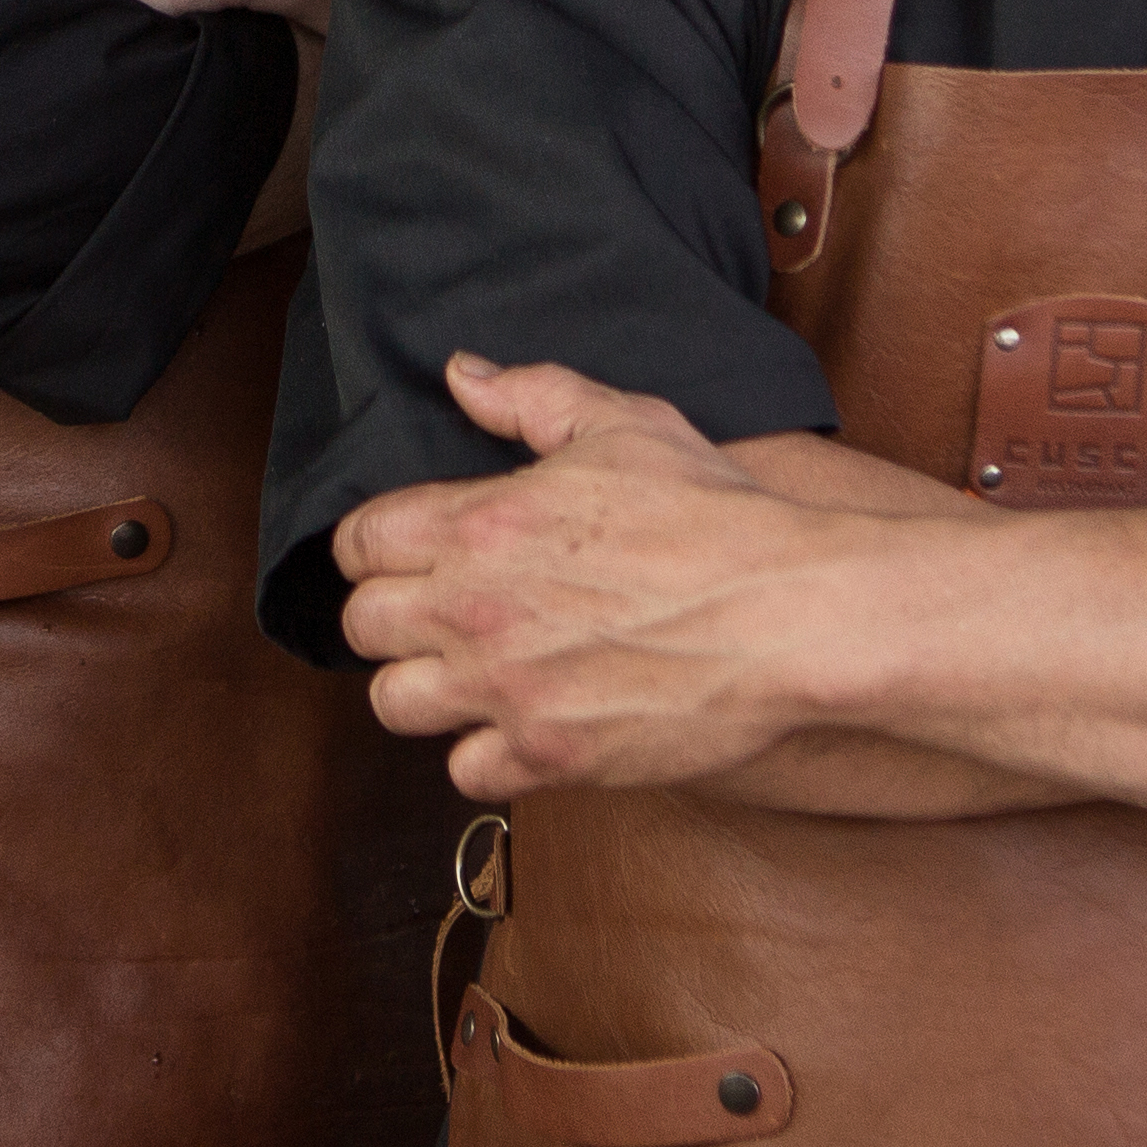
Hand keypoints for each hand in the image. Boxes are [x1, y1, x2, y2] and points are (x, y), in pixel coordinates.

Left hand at [334, 357, 888, 801]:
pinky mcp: (548, 758)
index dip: (378, 544)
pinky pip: (465, 771)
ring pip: (395, 704)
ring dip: (427, 686)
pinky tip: (525, 722)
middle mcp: (474, 611)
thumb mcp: (626, 423)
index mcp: (480, 523)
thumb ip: (531, 395)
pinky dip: (488, 753)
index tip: (408, 551)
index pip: (358, 541)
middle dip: (394, 614)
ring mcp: (506, 691)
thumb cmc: (714, 515)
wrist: (788, 614)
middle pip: (361, 627)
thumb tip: (460, 375)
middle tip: (444, 609)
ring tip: (472, 671)